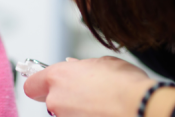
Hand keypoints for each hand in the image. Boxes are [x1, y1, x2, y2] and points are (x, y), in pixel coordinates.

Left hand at [24, 56, 157, 116]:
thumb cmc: (126, 85)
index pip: (32, 84)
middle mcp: (56, 100)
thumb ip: (83, 66)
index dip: (39, 84)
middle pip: (50, 100)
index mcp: (58, 77)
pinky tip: (103, 112)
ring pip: (65, 113)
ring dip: (77, 110)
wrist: (142, 107)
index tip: (44, 84)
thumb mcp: (104, 63)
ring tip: (100, 104)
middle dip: (63, 97)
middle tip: (84, 94)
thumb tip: (75, 66)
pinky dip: (87, 116)